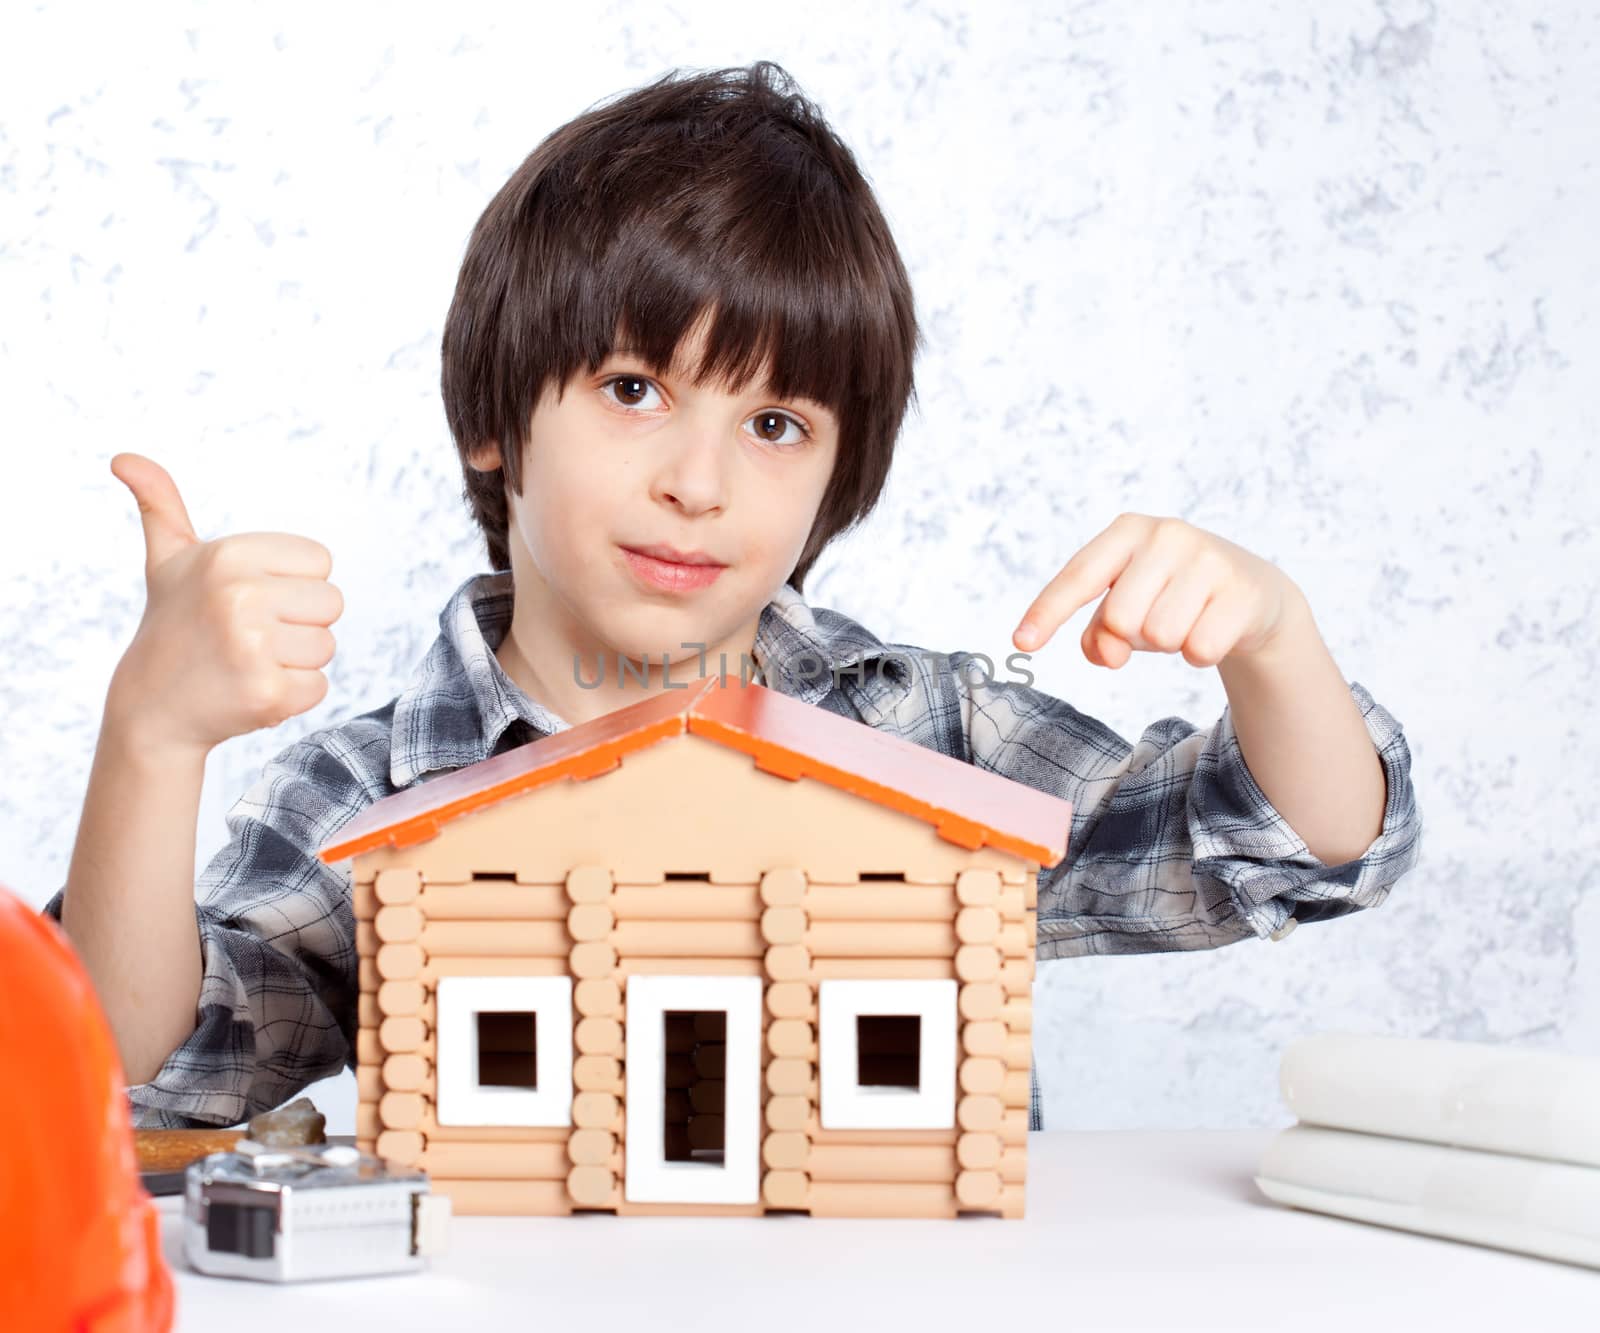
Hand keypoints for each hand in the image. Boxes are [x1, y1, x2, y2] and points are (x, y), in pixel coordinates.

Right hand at [105, 453, 344, 754]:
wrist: (151, 709)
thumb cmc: (173, 625)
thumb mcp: (168, 560)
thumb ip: (161, 505)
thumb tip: (124, 458)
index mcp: (229, 555)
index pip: (320, 561)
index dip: (293, 584)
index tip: (251, 599)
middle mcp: (240, 595)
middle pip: (331, 603)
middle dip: (298, 623)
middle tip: (249, 636)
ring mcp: (253, 646)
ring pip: (327, 647)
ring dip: (295, 661)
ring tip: (247, 663)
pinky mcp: (267, 693)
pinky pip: (318, 687)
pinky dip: (291, 695)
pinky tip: (249, 691)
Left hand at [1012, 513, 1301, 668]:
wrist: (1251, 593)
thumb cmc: (1171, 597)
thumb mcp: (1127, 608)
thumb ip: (1100, 633)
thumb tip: (1107, 652)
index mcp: (1127, 532)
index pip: (1079, 577)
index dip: (1048, 612)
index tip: (1021, 643)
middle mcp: (1166, 535)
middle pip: (1120, 619)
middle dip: (1133, 635)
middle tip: (1158, 618)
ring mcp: (1208, 559)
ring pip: (1161, 637)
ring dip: (1170, 644)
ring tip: (1188, 619)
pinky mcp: (1242, 591)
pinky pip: (1199, 650)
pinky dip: (1201, 653)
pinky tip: (1214, 628)